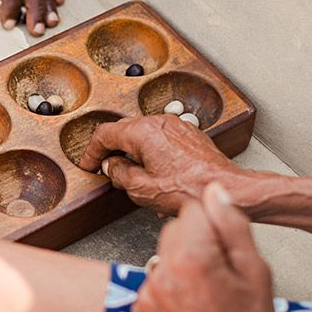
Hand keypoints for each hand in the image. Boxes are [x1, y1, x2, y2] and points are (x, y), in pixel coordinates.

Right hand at [79, 115, 249, 215]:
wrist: (224, 188)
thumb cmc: (189, 189)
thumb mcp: (141, 189)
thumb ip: (118, 174)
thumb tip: (110, 166)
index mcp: (143, 132)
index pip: (105, 134)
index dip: (91, 151)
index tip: (88, 163)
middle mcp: (159, 122)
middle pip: (123, 130)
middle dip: (111, 149)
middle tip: (104, 167)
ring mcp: (176, 125)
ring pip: (143, 133)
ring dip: (131, 149)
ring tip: (129, 171)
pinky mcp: (188, 133)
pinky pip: (160, 137)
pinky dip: (150, 149)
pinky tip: (152, 169)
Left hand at [133, 183, 278, 311]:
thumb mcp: (256, 273)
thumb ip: (232, 226)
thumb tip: (214, 191)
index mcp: (192, 256)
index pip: (194, 209)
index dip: (216, 225)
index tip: (228, 251)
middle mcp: (162, 270)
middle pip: (175, 230)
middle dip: (197, 242)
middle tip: (222, 275)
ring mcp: (147, 292)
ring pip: (165, 256)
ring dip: (183, 265)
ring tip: (208, 297)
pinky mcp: (140, 310)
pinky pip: (156, 281)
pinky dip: (171, 288)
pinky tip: (193, 310)